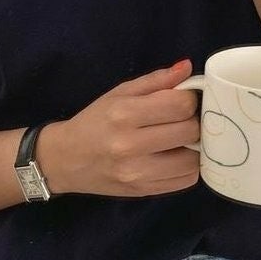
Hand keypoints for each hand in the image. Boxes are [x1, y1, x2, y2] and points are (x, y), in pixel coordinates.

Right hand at [48, 60, 200, 197]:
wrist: (66, 160)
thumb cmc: (95, 121)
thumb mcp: (119, 93)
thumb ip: (156, 80)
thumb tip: (187, 68)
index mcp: (124, 114)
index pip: (180, 105)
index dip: (189, 99)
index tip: (183, 100)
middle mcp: (130, 146)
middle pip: (189, 131)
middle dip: (193, 122)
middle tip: (183, 120)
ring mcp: (137, 173)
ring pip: (193, 160)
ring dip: (194, 148)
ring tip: (181, 140)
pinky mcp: (144, 191)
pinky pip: (186, 180)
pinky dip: (188, 167)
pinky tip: (175, 157)